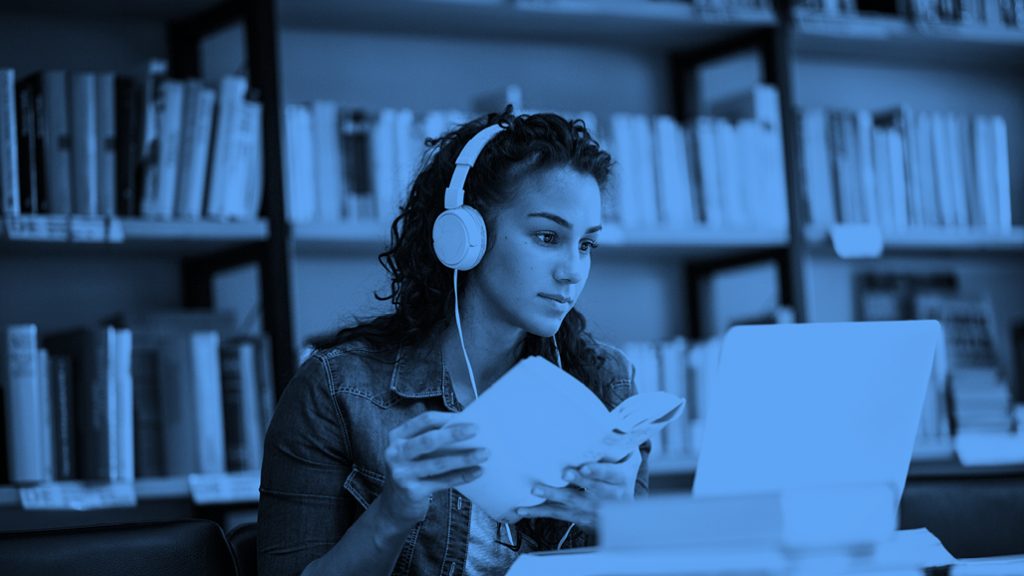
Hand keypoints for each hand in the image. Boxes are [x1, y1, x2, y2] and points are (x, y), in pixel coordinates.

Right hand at [378, 411, 488, 526]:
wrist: (394, 506)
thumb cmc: (412, 471)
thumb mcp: (412, 452)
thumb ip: (430, 440)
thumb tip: (465, 428)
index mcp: (397, 437)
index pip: (424, 421)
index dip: (446, 418)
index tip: (467, 417)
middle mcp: (395, 454)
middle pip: (429, 440)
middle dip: (455, 434)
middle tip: (477, 430)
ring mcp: (402, 474)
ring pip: (439, 463)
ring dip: (464, 458)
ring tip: (484, 453)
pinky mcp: (412, 492)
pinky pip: (443, 482)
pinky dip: (462, 476)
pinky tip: (477, 471)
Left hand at [514, 448, 641, 531]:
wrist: (622, 516)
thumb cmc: (620, 478)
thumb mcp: (629, 462)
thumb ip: (625, 444)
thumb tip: (623, 421)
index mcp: (620, 479)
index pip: (610, 475)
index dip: (598, 472)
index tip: (585, 468)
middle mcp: (608, 496)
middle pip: (592, 489)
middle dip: (578, 481)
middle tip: (564, 473)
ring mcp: (592, 509)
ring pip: (572, 502)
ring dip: (553, 496)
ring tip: (536, 489)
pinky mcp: (577, 517)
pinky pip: (557, 514)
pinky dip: (539, 512)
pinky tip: (523, 509)